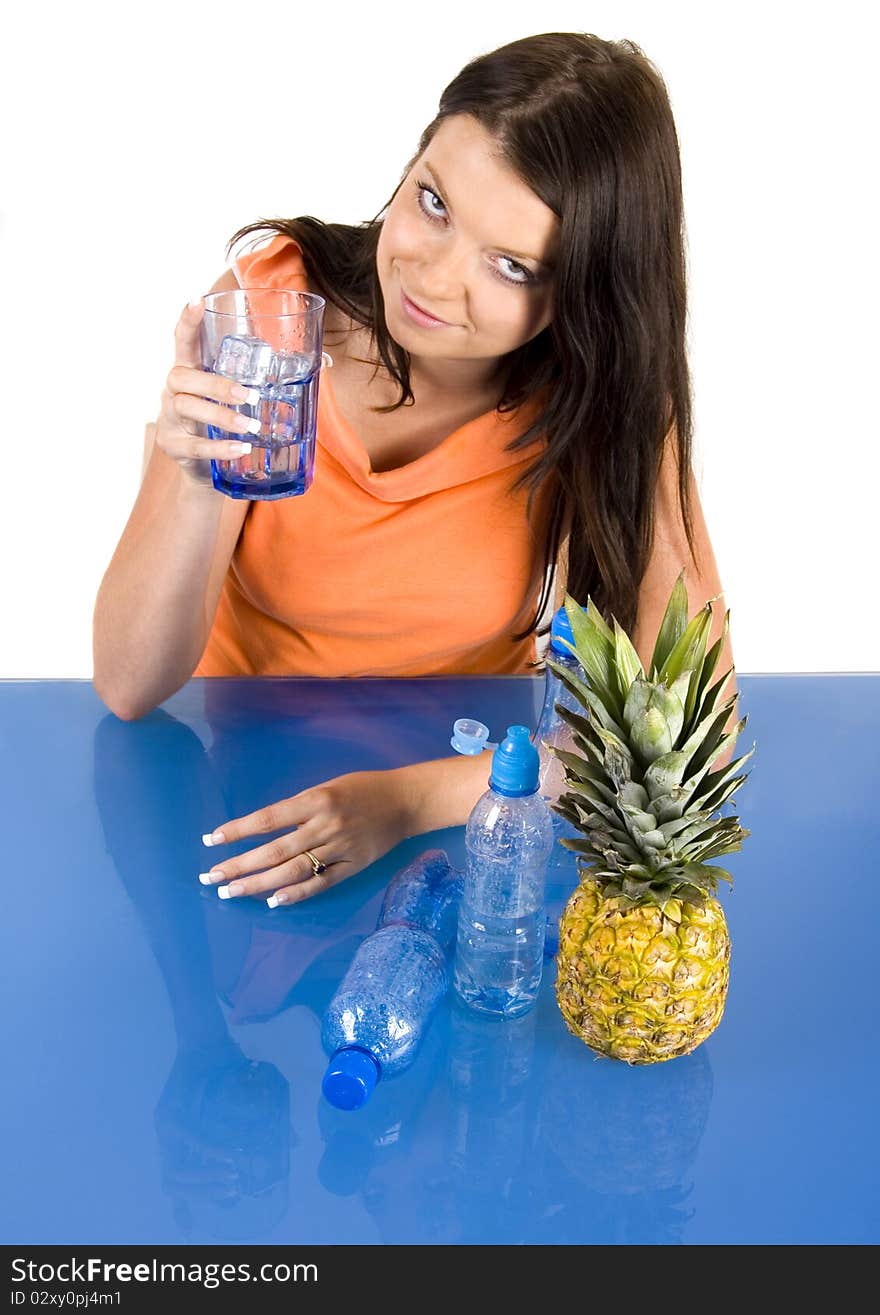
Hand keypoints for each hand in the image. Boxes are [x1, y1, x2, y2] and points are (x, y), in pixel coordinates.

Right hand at [155, 300, 259, 484]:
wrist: (207, 469)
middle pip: (181, 377)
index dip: (188, 321)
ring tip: (251, 426)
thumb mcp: (237, 398)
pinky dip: (219, 446)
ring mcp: (169, 418)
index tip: (196, 300)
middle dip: (216, 385)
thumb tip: (320, 363)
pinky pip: (194, 445)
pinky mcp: (172, 445)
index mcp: (190, 370)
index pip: (183, 340)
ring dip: (222, 415)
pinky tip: (240, 448)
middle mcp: (173, 390)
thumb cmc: (225, 423)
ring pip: (187, 408)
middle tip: (250, 396)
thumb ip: (261, 380)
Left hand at [198, 770, 411, 905]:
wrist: (405, 800)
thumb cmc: (362, 788)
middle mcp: (325, 825)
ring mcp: (340, 847)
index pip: (268, 819)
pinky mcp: (354, 865)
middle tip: (211, 877)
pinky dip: (296, 893)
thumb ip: (298, 808)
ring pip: (293, 870)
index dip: (238, 830)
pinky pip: (321, 883)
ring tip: (231, 891)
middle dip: (239, 865)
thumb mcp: (327, 787)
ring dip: (259, 884)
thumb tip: (264, 831)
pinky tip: (273, 901)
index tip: (212, 840)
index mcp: (316, 800)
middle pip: (275, 850)